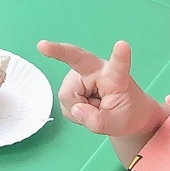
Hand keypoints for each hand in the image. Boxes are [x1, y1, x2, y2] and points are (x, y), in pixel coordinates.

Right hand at [40, 40, 157, 138]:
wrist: (126, 113)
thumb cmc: (127, 113)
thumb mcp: (117, 125)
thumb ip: (96, 121)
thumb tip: (76, 109)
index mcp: (115, 76)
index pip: (118, 66)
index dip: (120, 56)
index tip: (122, 45)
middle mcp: (96, 69)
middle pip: (74, 71)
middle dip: (59, 55)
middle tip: (42, 45)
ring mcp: (81, 74)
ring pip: (66, 95)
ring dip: (78, 108)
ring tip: (95, 108)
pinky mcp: (72, 81)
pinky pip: (64, 101)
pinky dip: (74, 110)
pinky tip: (87, 107)